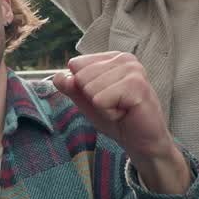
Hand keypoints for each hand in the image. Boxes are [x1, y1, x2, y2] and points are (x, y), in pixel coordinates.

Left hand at [53, 52, 191, 193]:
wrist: (141, 141)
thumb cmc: (117, 118)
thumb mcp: (87, 101)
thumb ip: (71, 87)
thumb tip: (58, 76)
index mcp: (112, 57)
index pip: (76, 65)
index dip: (84, 88)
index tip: (105, 97)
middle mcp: (124, 58)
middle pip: (81, 77)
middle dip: (93, 98)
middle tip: (114, 105)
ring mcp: (133, 70)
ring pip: (90, 89)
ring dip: (103, 107)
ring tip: (120, 109)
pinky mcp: (137, 86)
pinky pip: (101, 100)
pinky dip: (109, 113)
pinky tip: (125, 113)